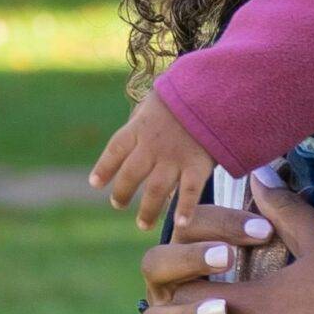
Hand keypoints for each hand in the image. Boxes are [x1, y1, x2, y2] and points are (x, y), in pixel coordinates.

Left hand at [92, 93, 217, 230]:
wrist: (217, 88)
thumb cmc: (187, 93)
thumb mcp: (157, 99)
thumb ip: (144, 116)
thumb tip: (132, 125)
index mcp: (140, 127)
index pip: (115, 150)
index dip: (104, 168)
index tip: (96, 183)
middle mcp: (152, 145)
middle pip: (130, 175)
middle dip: (121, 193)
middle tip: (118, 205)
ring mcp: (175, 157)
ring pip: (154, 190)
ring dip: (147, 210)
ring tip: (142, 224)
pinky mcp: (198, 165)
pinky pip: (189, 192)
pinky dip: (185, 209)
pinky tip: (181, 225)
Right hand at [137, 202, 287, 313]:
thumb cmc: (254, 304)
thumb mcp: (266, 264)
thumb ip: (270, 223)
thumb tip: (269, 176)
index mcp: (187, 257)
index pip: (187, 225)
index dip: (221, 223)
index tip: (264, 229)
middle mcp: (167, 291)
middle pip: (156, 263)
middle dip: (190, 258)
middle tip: (227, 257)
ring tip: (224, 310)